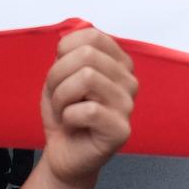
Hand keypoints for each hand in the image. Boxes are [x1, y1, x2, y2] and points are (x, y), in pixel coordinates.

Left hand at [39, 27, 136, 185]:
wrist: (64, 152)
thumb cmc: (65, 113)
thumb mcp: (61, 75)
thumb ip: (69, 52)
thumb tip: (70, 35)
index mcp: (118, 63)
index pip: (91, 36)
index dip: (64, 54)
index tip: (62, 74)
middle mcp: (129, 80)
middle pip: (86, 55)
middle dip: (58, 76)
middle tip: (60, 98)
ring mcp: (128, 105)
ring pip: (86, 78)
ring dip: (62, 97)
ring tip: (65, 110)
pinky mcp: (122, 129)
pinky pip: (86, 110)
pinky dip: (68, 116)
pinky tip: (73, 125)